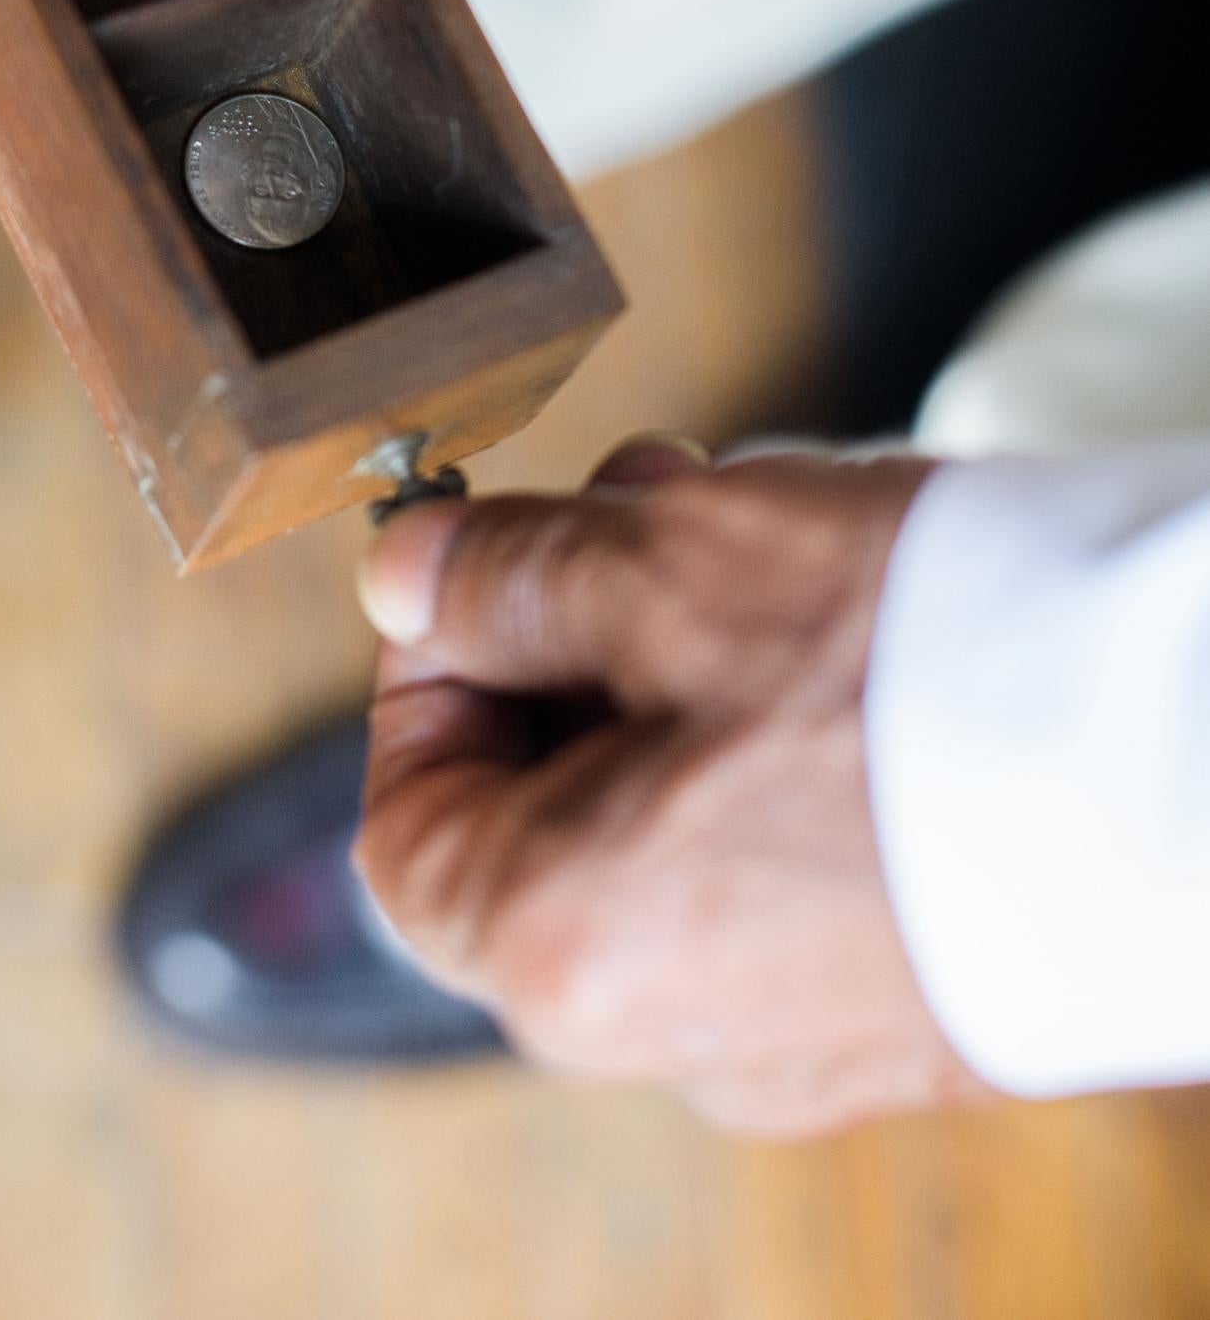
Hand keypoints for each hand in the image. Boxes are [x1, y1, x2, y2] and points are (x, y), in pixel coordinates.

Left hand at [354, 437, 987, 1134]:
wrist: (1200, 760)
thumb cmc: (918, 671)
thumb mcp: (661, 567)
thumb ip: (501, 578)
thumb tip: (406, 578)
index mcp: (567, 955)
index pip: (405, 826)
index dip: (430, 672)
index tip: (485, 562)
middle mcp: (679, 1034)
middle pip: (549, 812)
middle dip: (576, 629)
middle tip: (642, 499)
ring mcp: (810, 1030)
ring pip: (676, 818)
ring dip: (684, 656)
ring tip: (760, 520)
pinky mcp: (917, 994)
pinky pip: (792, 856)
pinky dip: (785, 732)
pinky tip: (850, 615)